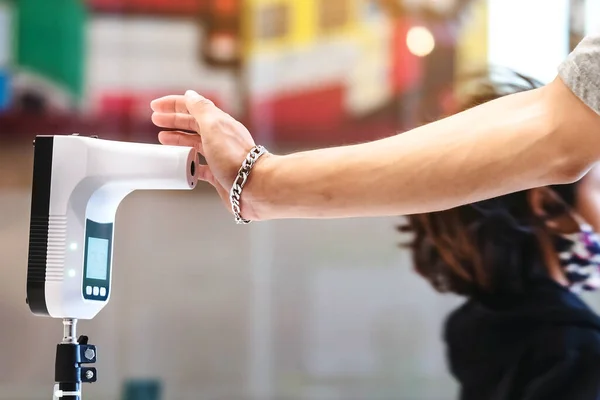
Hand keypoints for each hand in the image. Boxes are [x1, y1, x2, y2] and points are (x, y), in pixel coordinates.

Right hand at [150, 90, 266, 219]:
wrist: (254, 186)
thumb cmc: (235, 157)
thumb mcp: (214, 126)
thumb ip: (201, 109)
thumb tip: (190, 94)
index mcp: (218, 122)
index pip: (193, 107)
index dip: (173, 104)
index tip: (154, 106)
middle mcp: (219, 138)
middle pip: (192, 124)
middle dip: (173, 120)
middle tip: (155, 120)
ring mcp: (219, 156)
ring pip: (194, 144)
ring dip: (178, 139)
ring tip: (163, 139)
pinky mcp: (218, 174)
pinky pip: (199, 166)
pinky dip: (188, 163)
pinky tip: (180, 164)